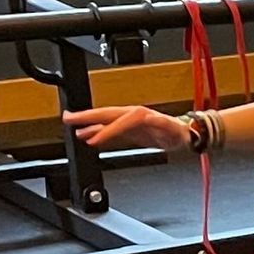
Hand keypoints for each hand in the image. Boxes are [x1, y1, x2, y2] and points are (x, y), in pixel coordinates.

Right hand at [64, 105, 192, 150]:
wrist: (185, 136)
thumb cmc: (179, 133)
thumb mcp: (172, 128)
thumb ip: (160, 123)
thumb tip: (149, 118)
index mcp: (139, 115)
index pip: (117, 122)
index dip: (104, 130)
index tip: (91, 138)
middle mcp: (132, 115)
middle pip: (104, 115)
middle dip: (86, 117)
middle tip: (68, 118)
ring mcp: (129, 122)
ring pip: (104, 121)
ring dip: (88, 123)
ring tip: (72, 125)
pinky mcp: (130, 130)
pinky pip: (110, 129)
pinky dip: (98, 131)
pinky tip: (87, 135)